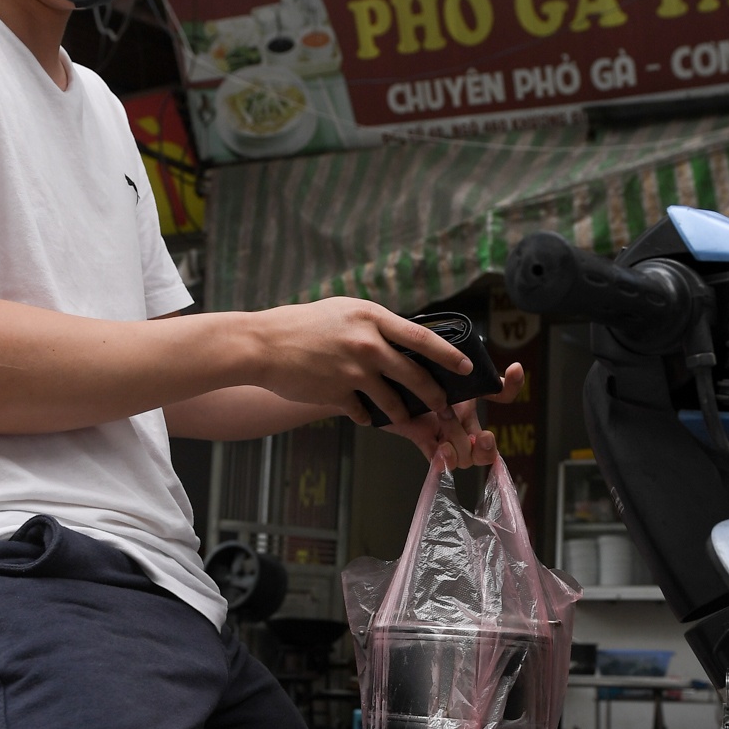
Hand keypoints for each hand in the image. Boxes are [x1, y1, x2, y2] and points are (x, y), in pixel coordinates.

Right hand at [250, 296, 471, 426]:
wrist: (262, 345)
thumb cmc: (302, 325)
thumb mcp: (344, 312)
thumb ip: (374, 325)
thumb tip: (402, 339)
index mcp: (372, 319)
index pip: (423, 338)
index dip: (449, 356)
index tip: (465, 367)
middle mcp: (368, 345)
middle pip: (415, 376)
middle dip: (435, 395)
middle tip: (445, 405)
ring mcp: (353, 372)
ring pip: (393, 401)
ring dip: (402, 412)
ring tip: (405, 417)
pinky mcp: (338, 395)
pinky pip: (362, 412)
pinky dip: (364, 415)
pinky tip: (360, 412)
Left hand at [391, 363, 525, 468]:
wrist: (379, 372)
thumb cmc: (408, 364)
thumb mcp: (439, 357)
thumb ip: (457, 357)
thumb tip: (507, 365)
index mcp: (469, 396)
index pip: (501, 393)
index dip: (513, 385)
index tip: (514, 369)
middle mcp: (460, 417)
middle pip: (485, 448)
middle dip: (485, 447)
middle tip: (479, 437)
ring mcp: (442, 432)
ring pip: (464, 456)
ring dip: (458, 443)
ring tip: (444, 428)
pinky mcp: (422, 439)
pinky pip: (438, 461)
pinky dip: (443, 461)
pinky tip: (441, 451)